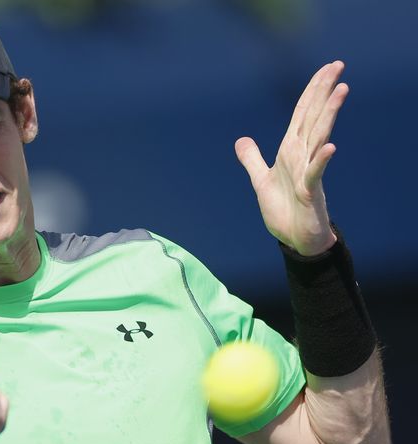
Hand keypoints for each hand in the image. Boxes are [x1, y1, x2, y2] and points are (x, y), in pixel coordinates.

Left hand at [235, 61, 347, 255]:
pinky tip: (330, 146)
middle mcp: (302, 156)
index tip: (326, 68)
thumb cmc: (283, 210)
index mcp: (290, 151)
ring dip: (329, 115)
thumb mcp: (261, 181)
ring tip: (341, 90)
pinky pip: (315, 173)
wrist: (295, 239)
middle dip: (324, 91)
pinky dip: (322, 160)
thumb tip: (241, 140)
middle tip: (338, 64)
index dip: (312, 91)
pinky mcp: (310, 192)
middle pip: (314, 117)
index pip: (302, 114)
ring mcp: (308, 173)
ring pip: (319, 137)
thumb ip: (252, 159)